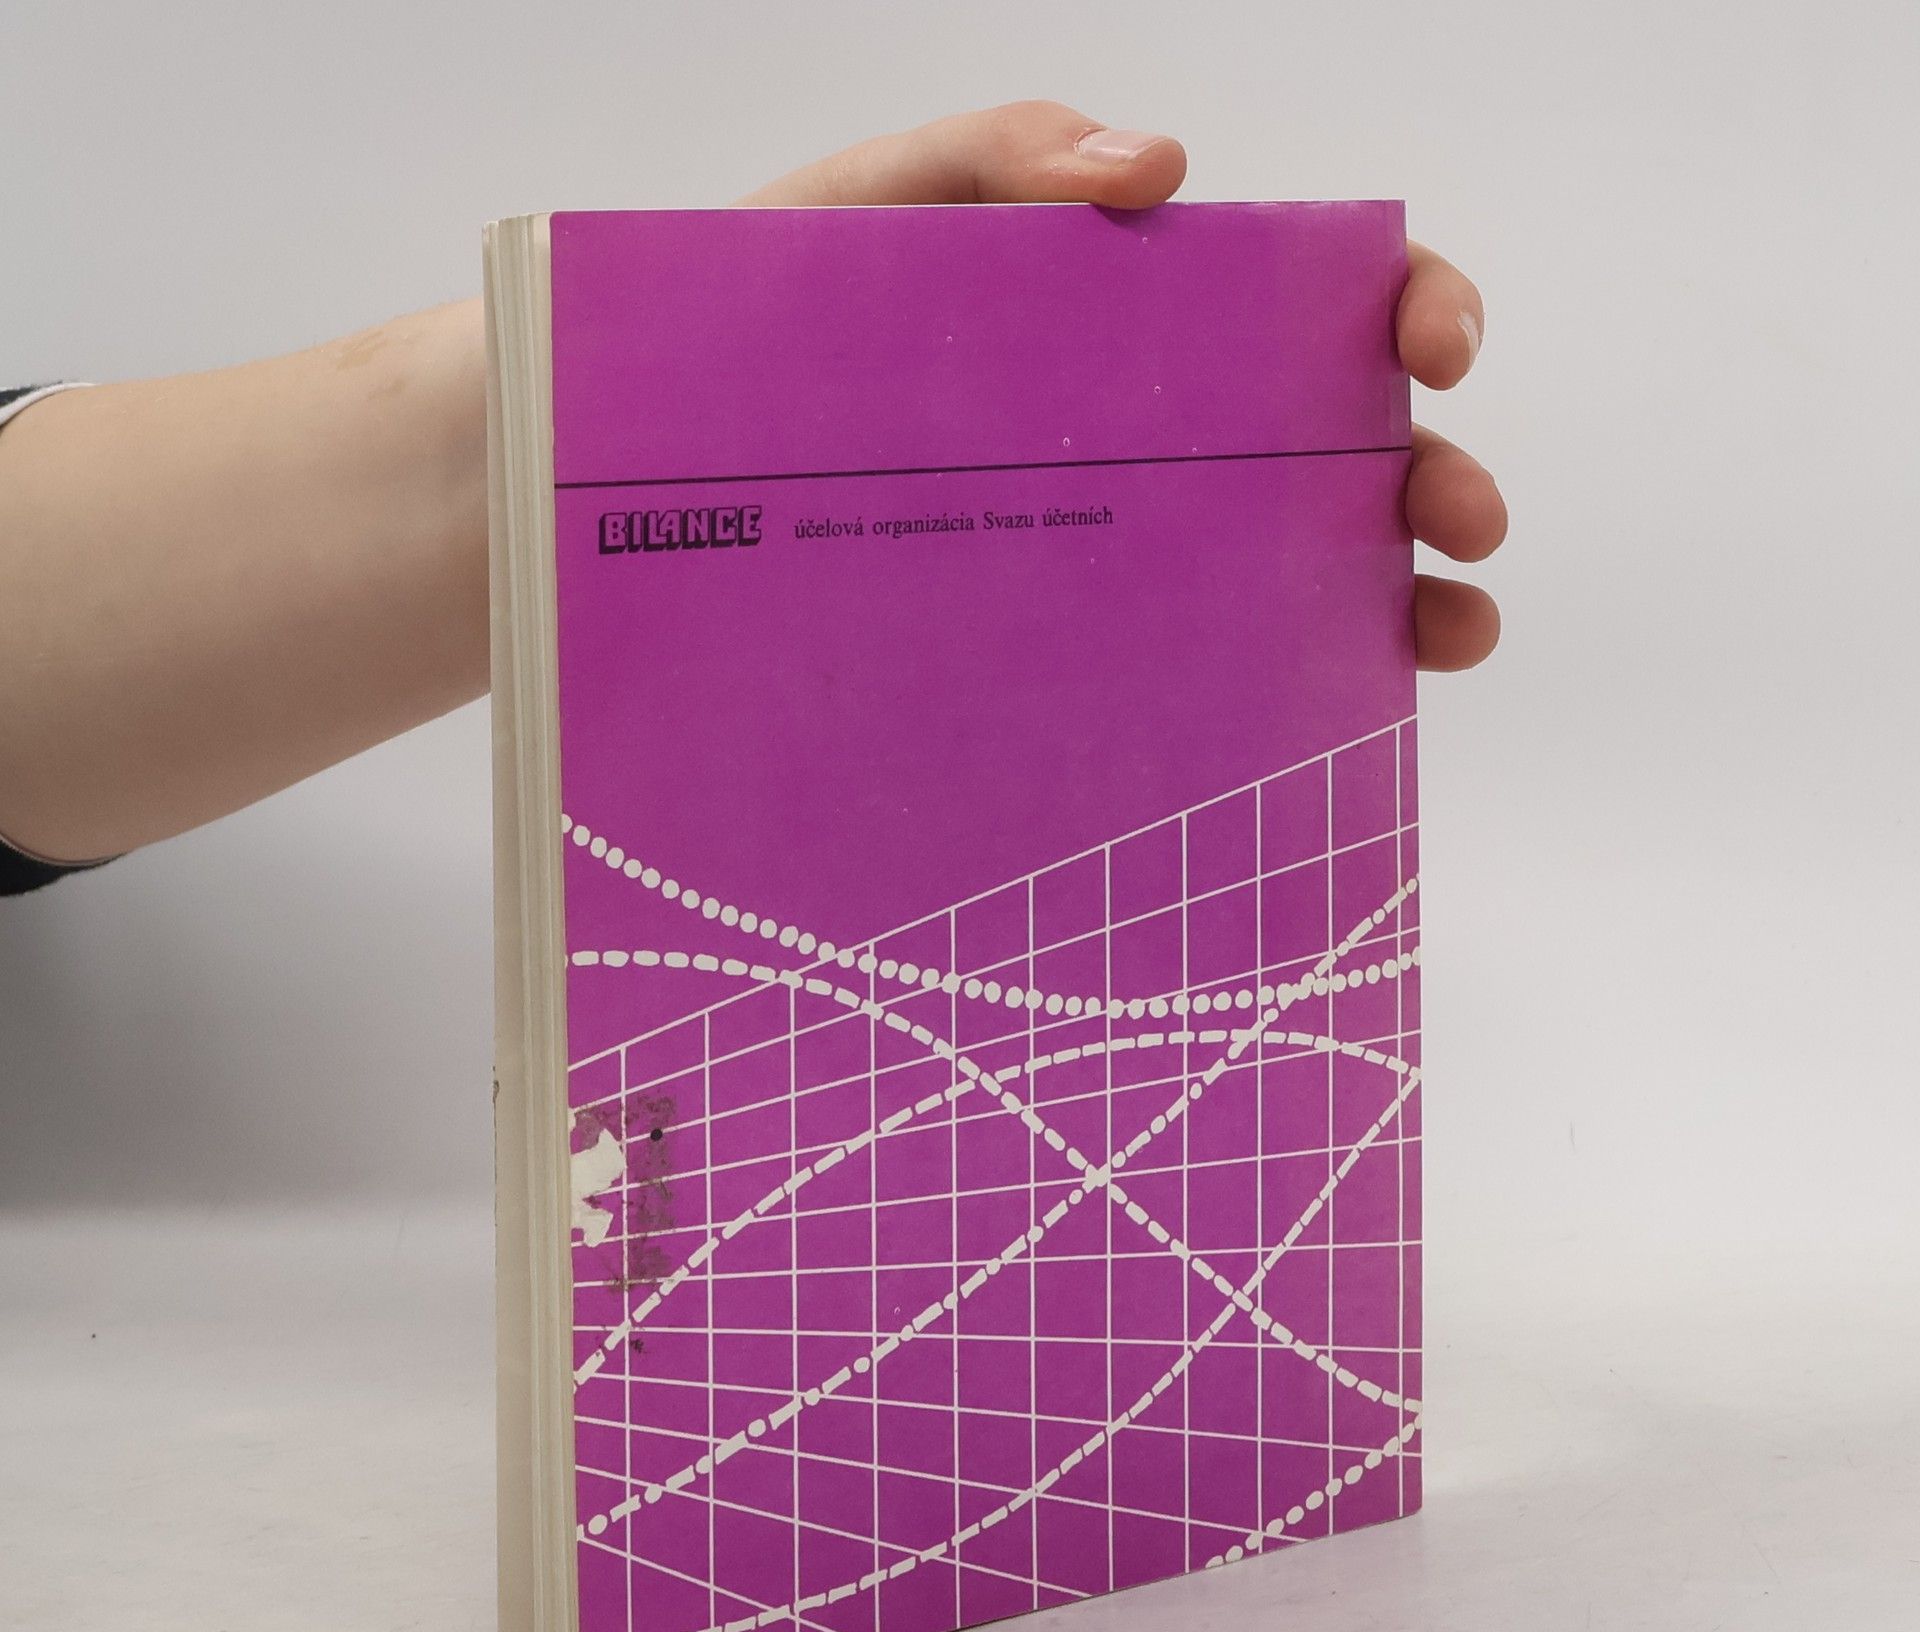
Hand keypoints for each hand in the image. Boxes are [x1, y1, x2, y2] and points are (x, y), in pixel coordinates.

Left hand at [744, 101, 1505, 670]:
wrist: (647, 475)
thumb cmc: (761, 330)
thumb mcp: (872, 209)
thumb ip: (1002, 157)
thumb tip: (1157, 169)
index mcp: (1141, 325)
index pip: (1316, 301)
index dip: (1407, 308)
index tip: (1434, 347)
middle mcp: (1160, 447)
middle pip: (1340, 454)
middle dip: (1431, 478)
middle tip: (1462, 520)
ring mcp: (1125, 561)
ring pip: (1300, 579)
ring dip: (1403, 600)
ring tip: (1446, 631)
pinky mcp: (1072, 662)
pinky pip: (1201, 683)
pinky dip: (1290, 697)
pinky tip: (1332, 718)